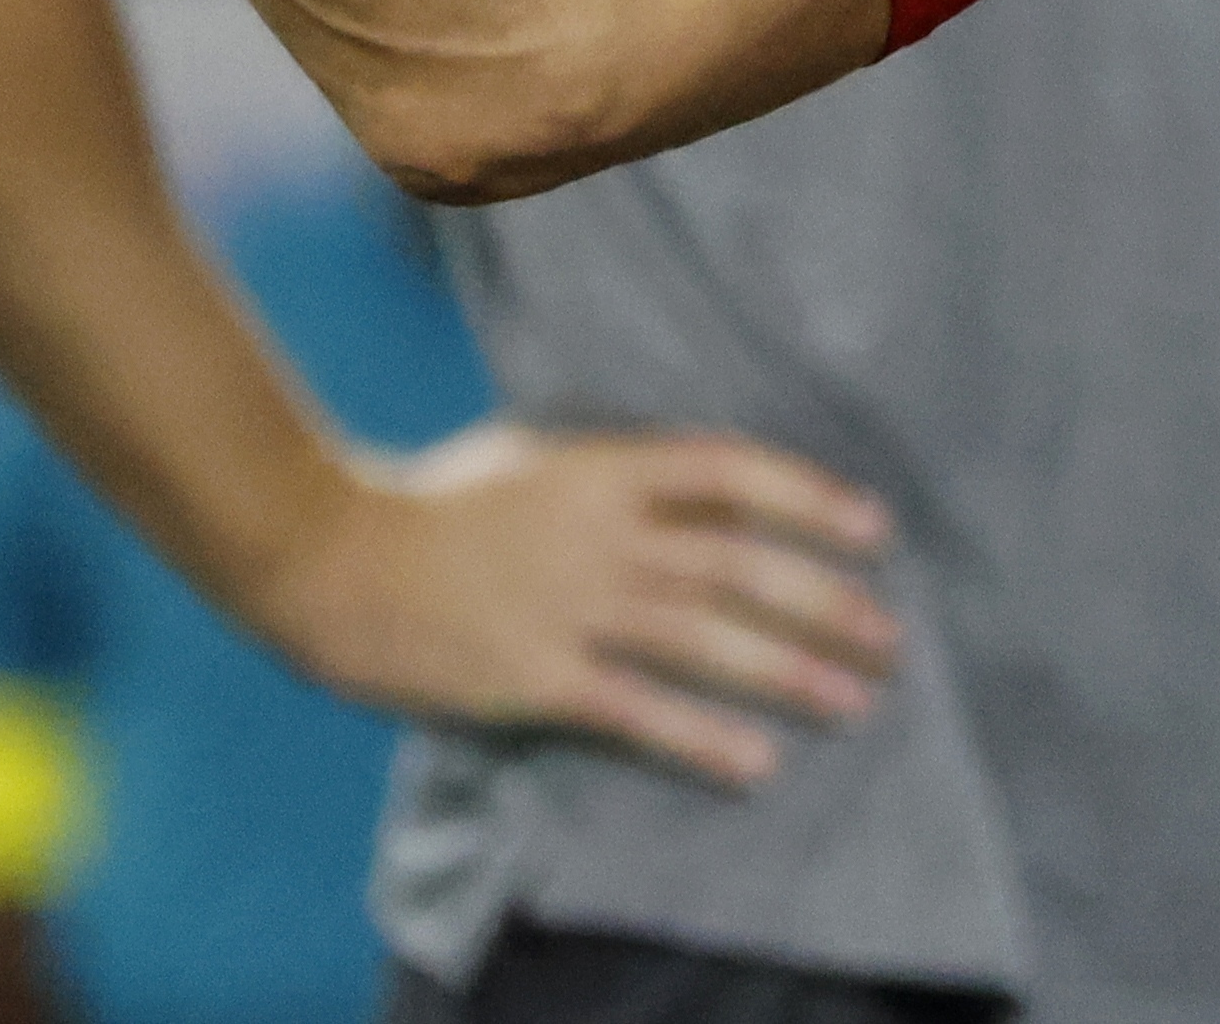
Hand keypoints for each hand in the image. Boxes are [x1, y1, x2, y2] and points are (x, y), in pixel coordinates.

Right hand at [246, 422, 901, 792]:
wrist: (331, 554)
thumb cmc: (431, 501)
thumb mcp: (534, 456)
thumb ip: (615, 474)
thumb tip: (698, 487)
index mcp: (604, 467)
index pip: (733, 474)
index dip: (810, 499)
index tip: (873, 530)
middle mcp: (603, 534)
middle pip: (739, 566)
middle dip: (825, 601)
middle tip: (888, 638)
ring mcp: (571, 607)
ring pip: (706, 639)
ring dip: (789, 671)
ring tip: (854, 698)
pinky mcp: (536, 679)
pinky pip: (638, 713)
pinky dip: (702, 739)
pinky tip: (757, 763)